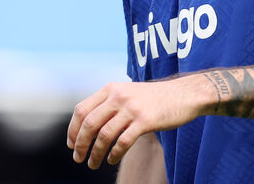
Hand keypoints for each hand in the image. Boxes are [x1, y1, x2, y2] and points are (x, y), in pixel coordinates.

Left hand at [66, 76, 210, 168]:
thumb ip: (109, 103)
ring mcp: (131, 109)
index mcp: (110, 89)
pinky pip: (122, 142)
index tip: (71, 143)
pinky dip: (113, 154)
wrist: (183, 95)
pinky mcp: (145, 121)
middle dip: (80, 144)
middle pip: (89, 124)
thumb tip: (87, 125)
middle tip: (78, 158)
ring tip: (93, 163)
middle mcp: (118, 96)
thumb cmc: (154, 98)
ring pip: (104, 135)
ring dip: (95, 153)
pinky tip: (111, 160)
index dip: (73, 129)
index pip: (82, 110)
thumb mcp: (128, 92)